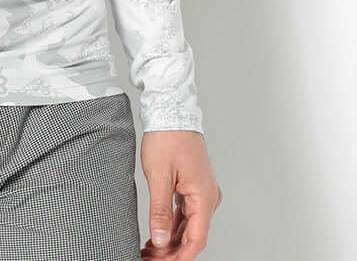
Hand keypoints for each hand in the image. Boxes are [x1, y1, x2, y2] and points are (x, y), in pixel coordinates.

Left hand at [139, 129, 221, 258]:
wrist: (171, 110)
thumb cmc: (167, 137)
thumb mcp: (159, 176)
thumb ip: (160, 211)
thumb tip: (160, 239)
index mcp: (203, 196)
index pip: (195, 239)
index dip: (178, 257)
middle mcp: (207, 196)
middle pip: (192, 235)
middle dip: (171, 252)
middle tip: (148, 258)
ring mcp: (201, 191)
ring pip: (188, 226)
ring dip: (170, 240)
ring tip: (149, 250)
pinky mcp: (193, 185)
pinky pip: (185, 213)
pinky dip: (172, 225)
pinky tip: (157, 233)